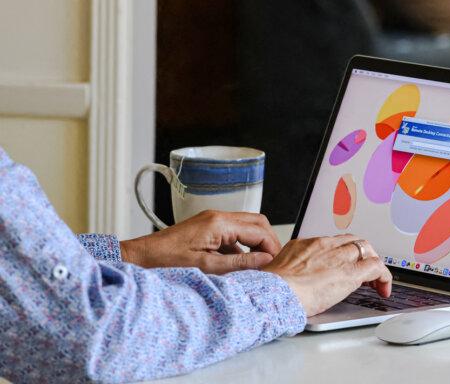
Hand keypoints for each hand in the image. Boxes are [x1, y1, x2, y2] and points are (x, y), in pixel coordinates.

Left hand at [119, 210, 281, 273]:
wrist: (139, 257)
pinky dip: (242, 245)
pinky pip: (233, 232)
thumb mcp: (206, 267)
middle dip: (268, 241)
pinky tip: (240, 262)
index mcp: (219, 223)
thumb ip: (239, 262)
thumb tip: (264, 260)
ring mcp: (212, 220)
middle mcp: (218, 216)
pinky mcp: (207, 226)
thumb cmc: (166, 262)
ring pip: (246, 226)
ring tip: (259, 263)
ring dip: (256, 242)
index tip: (276, 263)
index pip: (259, 230)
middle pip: (257, 222)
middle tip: (273, 261)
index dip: (271, 247)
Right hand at [262, 235, 392, 316]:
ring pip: (365, 250)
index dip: (343, 253)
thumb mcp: (279, 272)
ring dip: (372, 263)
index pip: (332, 242)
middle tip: (364, 270)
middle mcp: (324, 245)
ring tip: (375, 281)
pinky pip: (375, 267)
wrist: (274, 294)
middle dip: (361, 254)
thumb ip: (291, 270)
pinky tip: (383, 288)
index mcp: (306, 245)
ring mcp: (338, 257)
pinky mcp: (350, 273)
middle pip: (352, 242)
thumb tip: (292, 280)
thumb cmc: (272, 289)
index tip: (344, 263)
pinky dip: (383, 276)